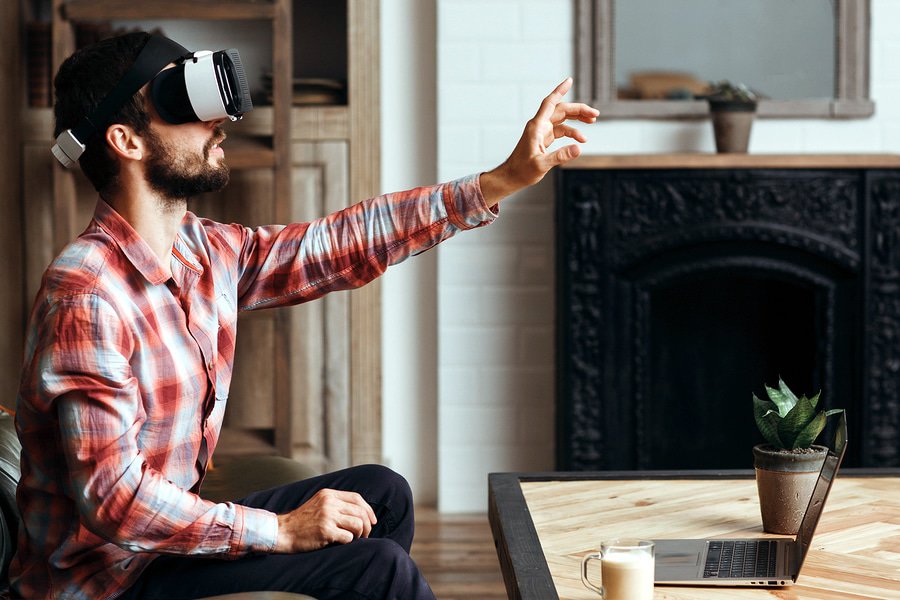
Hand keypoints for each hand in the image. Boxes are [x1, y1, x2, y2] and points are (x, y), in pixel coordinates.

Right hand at [274, 488, 376, 552]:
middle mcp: (329, 503)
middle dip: (367, 524)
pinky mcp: (325, 531)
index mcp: (328, 494)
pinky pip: (348, 537)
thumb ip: (335, 503)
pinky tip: (341, 542)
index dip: (368, 509)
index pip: (357, 498)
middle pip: (360, 511)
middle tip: (365, 534)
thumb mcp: (318, 503)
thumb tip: (360, 511)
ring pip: (357, 524)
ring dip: (360, 534)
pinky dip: (349, 541)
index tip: (372, 520)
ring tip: (354, 538)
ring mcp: (327, 516)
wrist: (282, 532)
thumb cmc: (302, 521)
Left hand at [480, 77, 598, 205]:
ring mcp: (542, 131)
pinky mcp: (544, 139)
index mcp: (537, 126)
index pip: (550, 103)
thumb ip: (560, 156)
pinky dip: (572, 133)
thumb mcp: (542, 164)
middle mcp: (539, 125)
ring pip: (562, 119)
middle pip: (561, 110)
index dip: (560, 90)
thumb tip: (579, 148)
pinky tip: (581, 140)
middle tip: (595, 114)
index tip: (569, 80)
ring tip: (593, 121)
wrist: (512, 177)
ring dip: (577, 119)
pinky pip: (561, 130)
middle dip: (579, 109)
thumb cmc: (522, 171)